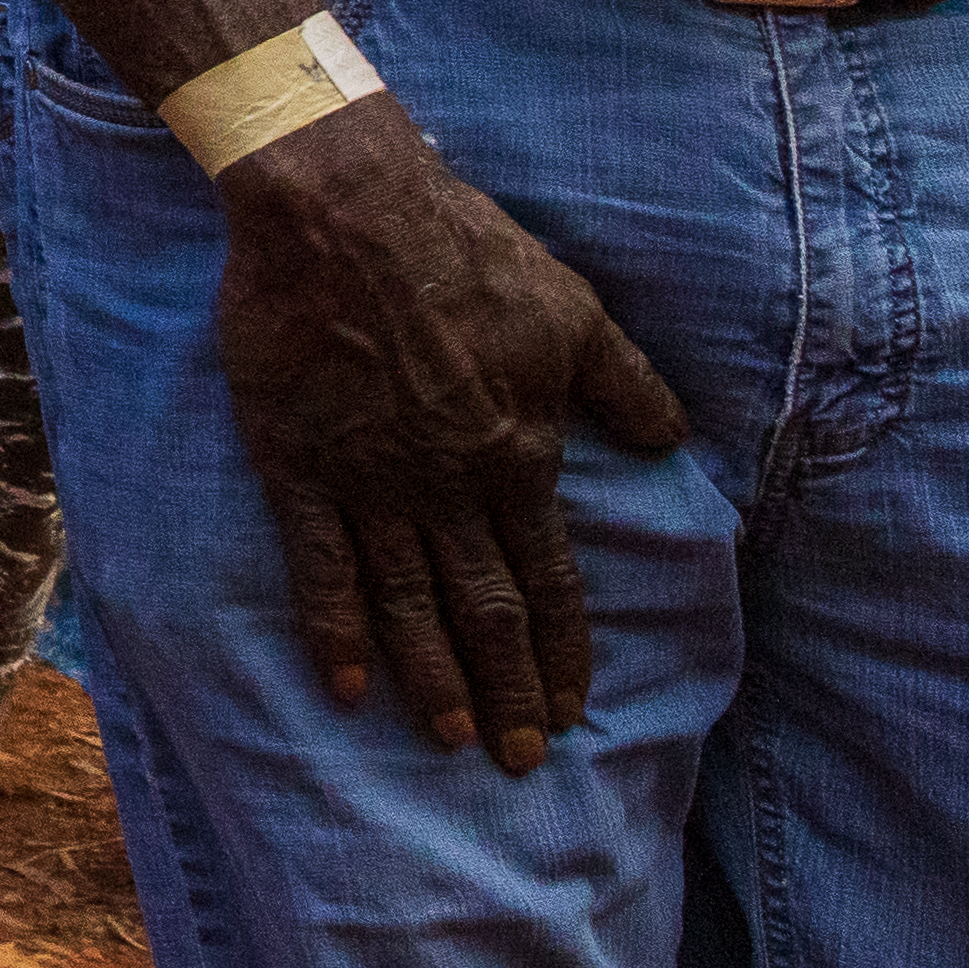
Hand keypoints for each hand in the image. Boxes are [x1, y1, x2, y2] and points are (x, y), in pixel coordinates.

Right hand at [208, 93, 689, 771]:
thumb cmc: (465, 247)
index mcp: (519, 453)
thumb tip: (672, 440)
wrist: (343, 207)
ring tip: (448, 736)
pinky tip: (345, 683)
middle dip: (506, 690)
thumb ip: (625, 384)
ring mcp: (369, 480)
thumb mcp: (573, 309)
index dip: (564, 651)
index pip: (550, 579)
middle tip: (517, 760)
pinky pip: (318, 564)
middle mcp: (449, 485)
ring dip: (431, 678)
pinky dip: (333, 629)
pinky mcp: (296, 464)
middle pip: (483, 610)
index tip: (573, 711)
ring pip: (407, 603)